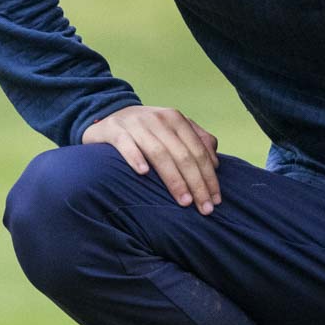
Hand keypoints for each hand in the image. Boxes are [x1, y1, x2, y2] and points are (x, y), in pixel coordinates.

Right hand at [81, 106, 221, 213]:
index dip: (209, 176)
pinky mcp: (114, 130)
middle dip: (197, 184)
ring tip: (184, 201)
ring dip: (174, 179)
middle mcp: (158, 119)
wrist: (109, 116)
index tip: (215, 200)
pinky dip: (135, 157)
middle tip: (205, 208)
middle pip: (182, 155)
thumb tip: (215, 163)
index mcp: (176, 119)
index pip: (198, 151)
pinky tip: (143, 173)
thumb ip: (196, 141)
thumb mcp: (172, 130)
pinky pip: (125, 144)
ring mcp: (135, 123)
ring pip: (159, 153)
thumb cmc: (147, 131)